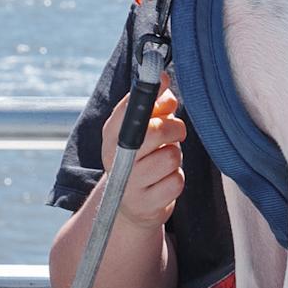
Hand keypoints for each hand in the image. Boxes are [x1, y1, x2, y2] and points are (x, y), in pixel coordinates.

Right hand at [113, 89, 188, 226]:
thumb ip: (154, 106)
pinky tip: (164, 180)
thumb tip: (163, 83)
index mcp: (111, 136)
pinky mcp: (146, 205)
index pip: (128, 109)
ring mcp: (129, 185)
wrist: (132, 205)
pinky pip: (176, 182)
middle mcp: (115, 160)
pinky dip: (176, 178)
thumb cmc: (142, 158)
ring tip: (164, 160)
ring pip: (171, 157)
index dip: (150, 94)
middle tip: (175, 132)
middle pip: (156, 132)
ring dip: (175, 155)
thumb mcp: (143, 130)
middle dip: (174, 128)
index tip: (163, 81)